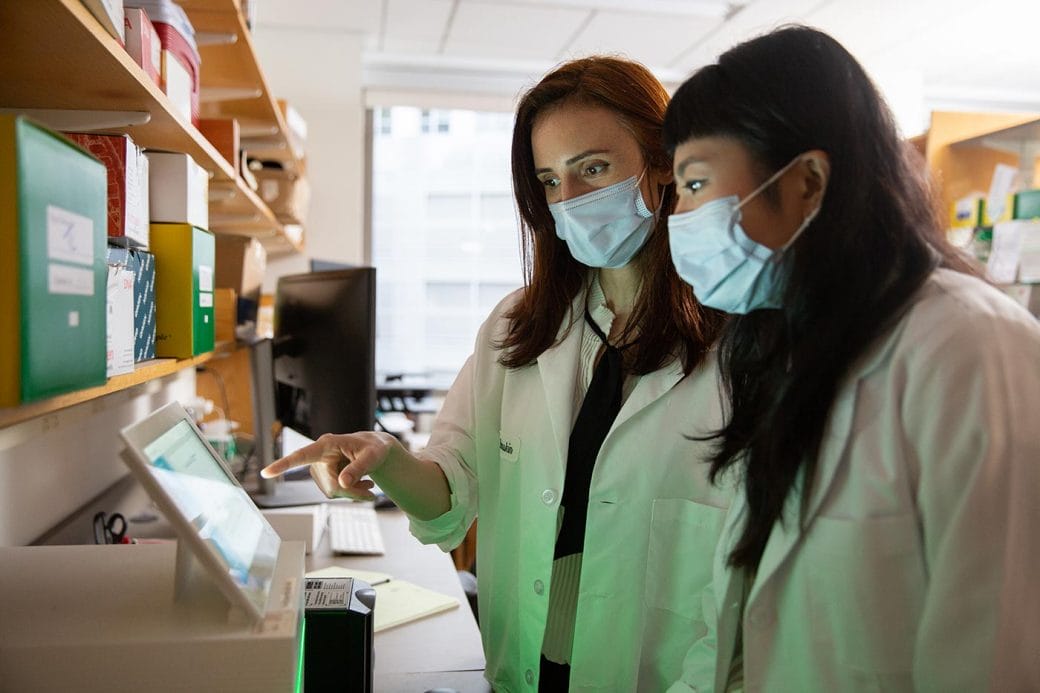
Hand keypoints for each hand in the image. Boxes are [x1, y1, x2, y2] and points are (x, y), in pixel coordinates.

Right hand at [260, 431, 402, 500]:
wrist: (375, 451)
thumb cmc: (374, 448)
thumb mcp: (373, 456)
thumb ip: (359, 468)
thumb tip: (342, 484)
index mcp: (327, 444)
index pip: (301, 456)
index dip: (284, 465)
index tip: (266, 473)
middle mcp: (319, 456)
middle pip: (329, 484)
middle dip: (350, 492)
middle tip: (371, 493)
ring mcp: (320, 469)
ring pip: (332, 492)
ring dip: (351, 493)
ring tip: (368, 484)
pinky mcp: (324, 478)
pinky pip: (334, 494)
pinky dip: (349, 494)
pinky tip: (363, 487)